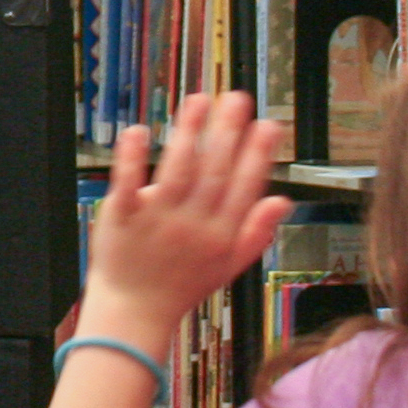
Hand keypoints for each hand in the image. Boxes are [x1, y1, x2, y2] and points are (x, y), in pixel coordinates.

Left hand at [84, 94, 290, 331]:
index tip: (268, 124)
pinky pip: (128, 182)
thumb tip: (283, 200)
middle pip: (213, 171)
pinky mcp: (123, 216)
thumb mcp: (228, 265)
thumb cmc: (182, 284)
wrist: (134, 308)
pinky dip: (132, 157)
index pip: (244, 187)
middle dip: (227, 132)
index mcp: (221, 234)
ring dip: (189, 133)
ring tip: (199, 101)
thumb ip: (256, 232)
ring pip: (177, 170)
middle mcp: (193, 224)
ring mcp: (157, 219)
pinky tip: (139, 130)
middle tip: (236, 98)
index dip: (257, 155)